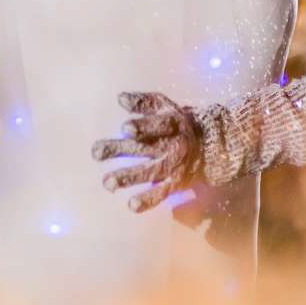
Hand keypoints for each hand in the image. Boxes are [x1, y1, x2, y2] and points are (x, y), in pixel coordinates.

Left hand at [91, 90, 202, 213]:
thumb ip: (144, 102)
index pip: (158, 125)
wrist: (209, 145)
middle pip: (144, 148)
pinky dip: (149, 200)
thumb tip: (120, 98)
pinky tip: (132, 205)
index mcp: (171, 124)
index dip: (143, 127)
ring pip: (151, 172)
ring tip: (108, 183)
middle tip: (96, 152)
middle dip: (120, 150)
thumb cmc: (178, 122)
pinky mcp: (175, 182)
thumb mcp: (165, 106)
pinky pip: (162, 193)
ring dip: (129, 177)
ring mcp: (173, 165)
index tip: (125, 129)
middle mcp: (171, 145)